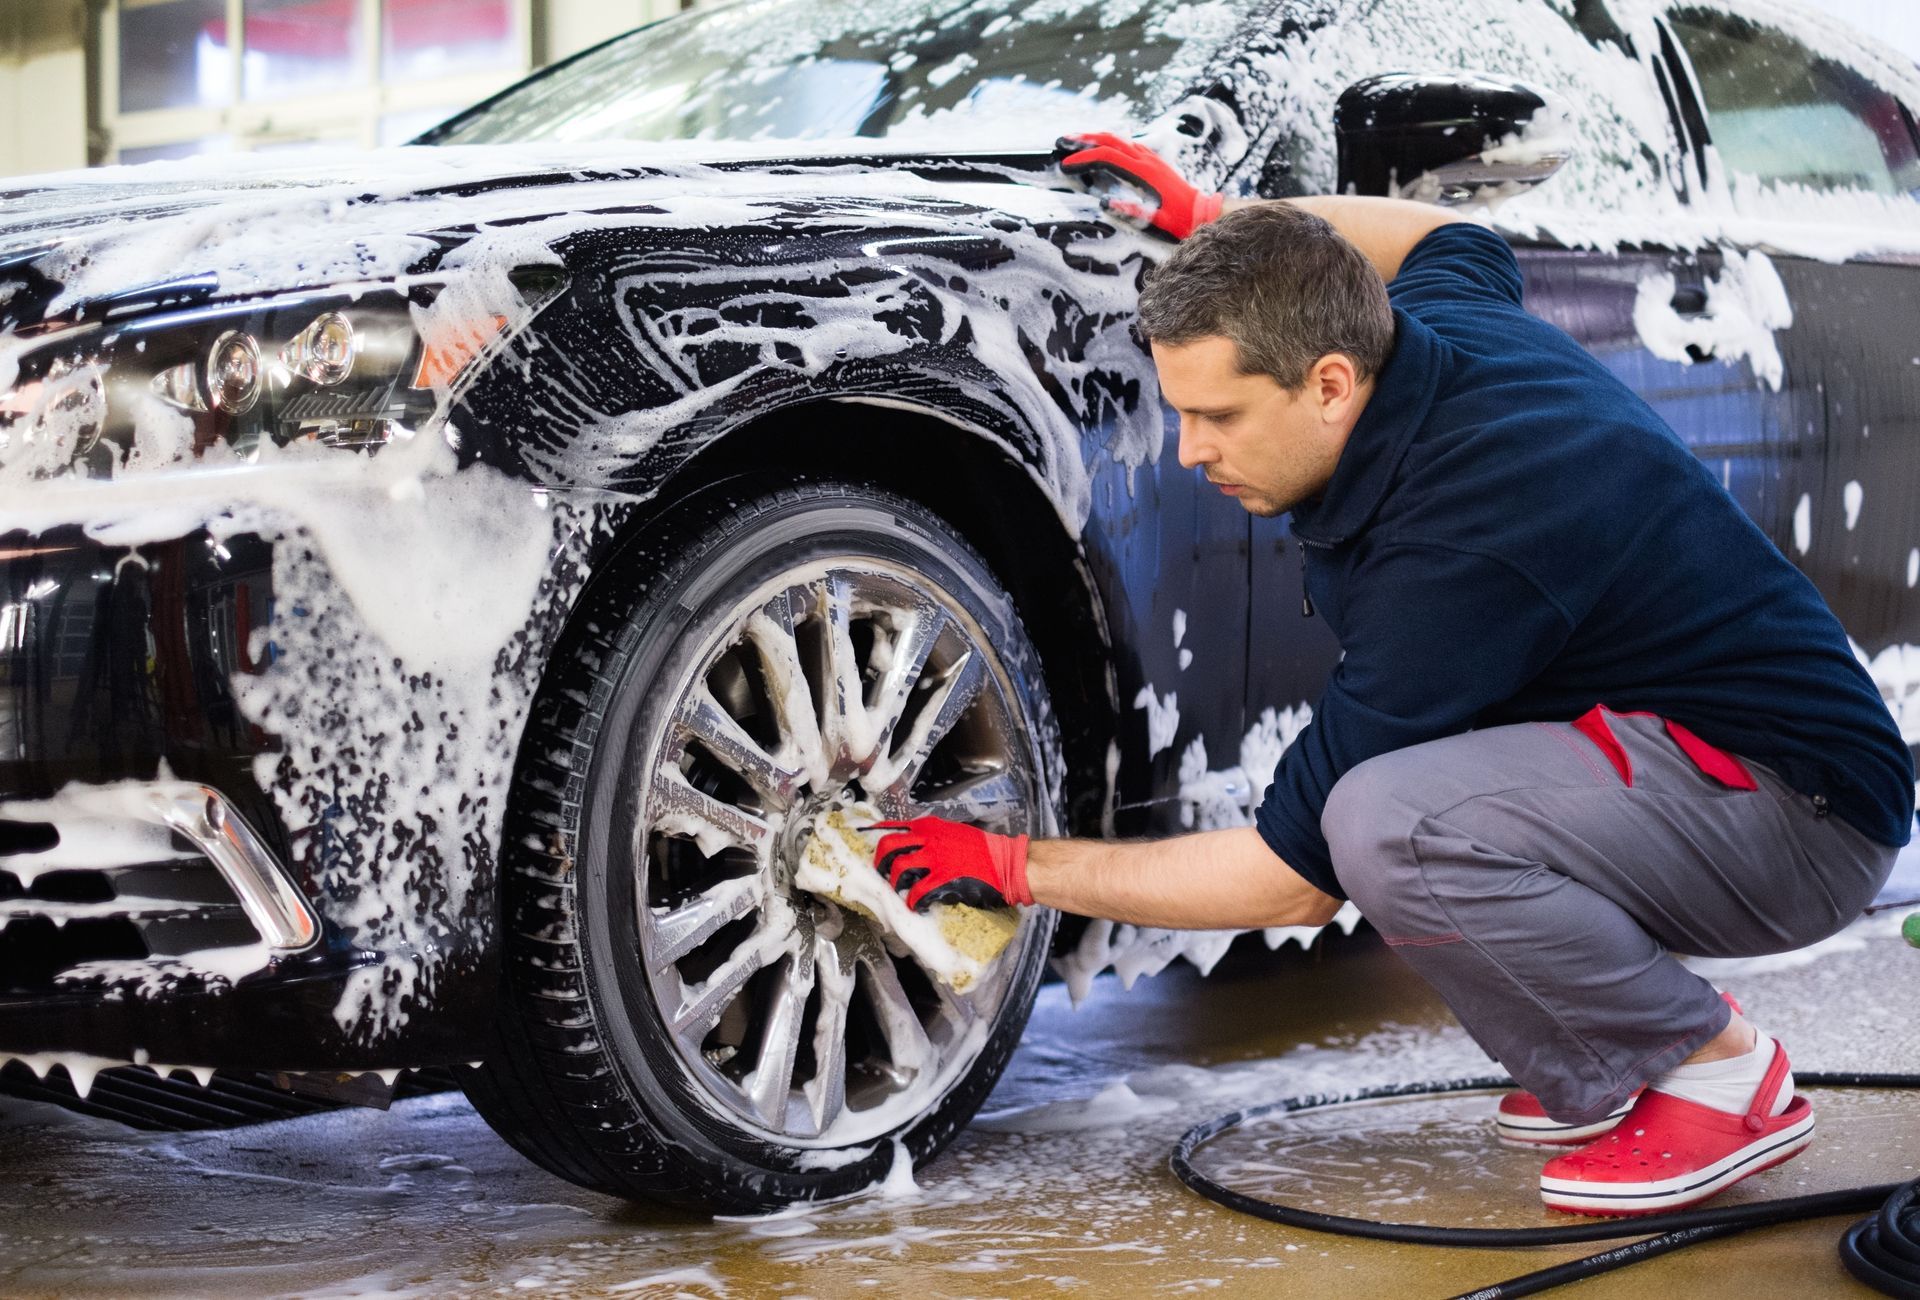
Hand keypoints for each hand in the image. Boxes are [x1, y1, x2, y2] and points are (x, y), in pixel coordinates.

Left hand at [870, 816, 1031, 911]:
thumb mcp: (953, 833)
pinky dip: (913, 901)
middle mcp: (929, 838)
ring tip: (900, 891)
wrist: (1006, 863)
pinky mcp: (943, 879)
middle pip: (888, 845)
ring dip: (895, 883)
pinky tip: (916, 905)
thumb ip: (931, 837)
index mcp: (929, 826)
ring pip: (899, 868)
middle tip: (882, 874)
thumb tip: (910, 848)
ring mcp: (935, 858)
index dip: (873, 835)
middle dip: (880, 862)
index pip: (892, 826)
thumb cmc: (983, 851)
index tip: (861, 842)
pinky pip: (917, 892)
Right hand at [1054, 132, 1224, 239]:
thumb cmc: (1178, 218)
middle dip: (1084, 138)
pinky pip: (1128, 144)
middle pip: (1111, 139)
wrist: (1201, 211)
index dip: (1084, 158)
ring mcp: (1150, 157)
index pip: (1107, 157)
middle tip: (1062, 141)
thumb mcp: (1154, 219)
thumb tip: (1103, 202)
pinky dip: (1110, 142)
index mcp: (1144, 172)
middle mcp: (1146, 159)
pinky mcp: (1153, 160)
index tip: (1066, 164)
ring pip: (1119, 138)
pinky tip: (1101, 146)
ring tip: (1076, 140)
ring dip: (1096, 137)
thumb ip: (1130, 210)